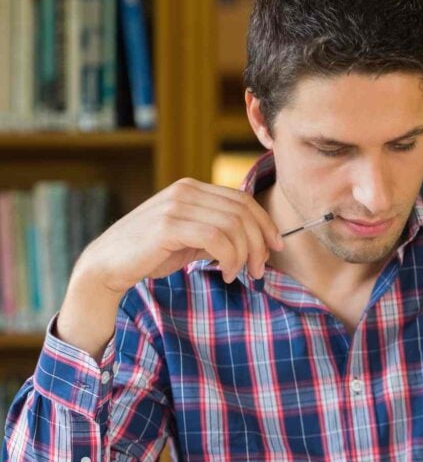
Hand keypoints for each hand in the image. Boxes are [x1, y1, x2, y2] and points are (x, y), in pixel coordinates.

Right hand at [55, 178, 283, 358]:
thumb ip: (218, 232)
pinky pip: (217, 239)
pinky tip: (226, 272)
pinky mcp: (169, 226)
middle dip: (259, 242)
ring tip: (239, 273)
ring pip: (234, 225)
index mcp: (191, 188)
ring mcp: (176, 206)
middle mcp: (185, 190)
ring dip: (246, 254)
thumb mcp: (190, 237)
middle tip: (260, 269)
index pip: (242, 199)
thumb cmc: (150, 254)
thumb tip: (257, 241)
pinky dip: (230, 258)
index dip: (265, 223)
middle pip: (242, 212)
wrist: (107, 265)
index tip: (276, 246)